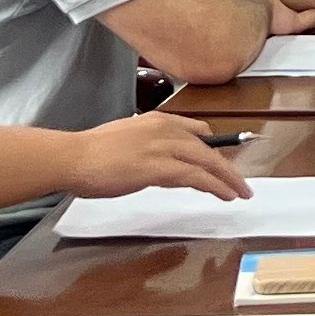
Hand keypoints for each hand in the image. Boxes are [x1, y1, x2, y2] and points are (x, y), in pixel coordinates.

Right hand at [62, 113, 251, 200]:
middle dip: (227, 167)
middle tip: (241, 183)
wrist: (73, 157)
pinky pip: (197, 176)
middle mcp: (165, 128)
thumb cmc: (90, 154)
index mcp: (156, 120)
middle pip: (208, 147)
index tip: (222, 159)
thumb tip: (154, 160)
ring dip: (227, 178)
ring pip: (208, 161)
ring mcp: (164, 147)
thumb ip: (145, 146)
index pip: (196, 131)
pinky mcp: (160, 167)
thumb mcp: (125, 139)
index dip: (213, 147)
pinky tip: (225, 195)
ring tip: (240, 192)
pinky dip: (215, 186)